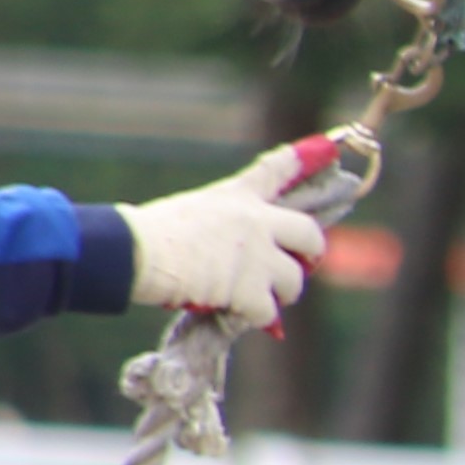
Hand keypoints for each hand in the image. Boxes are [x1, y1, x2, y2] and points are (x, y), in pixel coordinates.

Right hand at [124, 138, 338, 321]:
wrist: (135, 252)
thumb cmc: (145, 235)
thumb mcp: (188, 212)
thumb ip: (220, 225)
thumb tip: (233, 254)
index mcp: (236, 197)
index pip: (274, 171)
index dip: (305, 158)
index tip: (329, 146)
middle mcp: (256, 221)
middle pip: (309, 234)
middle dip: (311, 254)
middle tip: (302, 266)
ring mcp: (257, 254)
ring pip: (295, 280)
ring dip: (283, 293)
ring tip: (263, 300)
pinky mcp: (250, 287)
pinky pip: (268, 310)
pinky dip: (257, 317)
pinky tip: (239, 314)